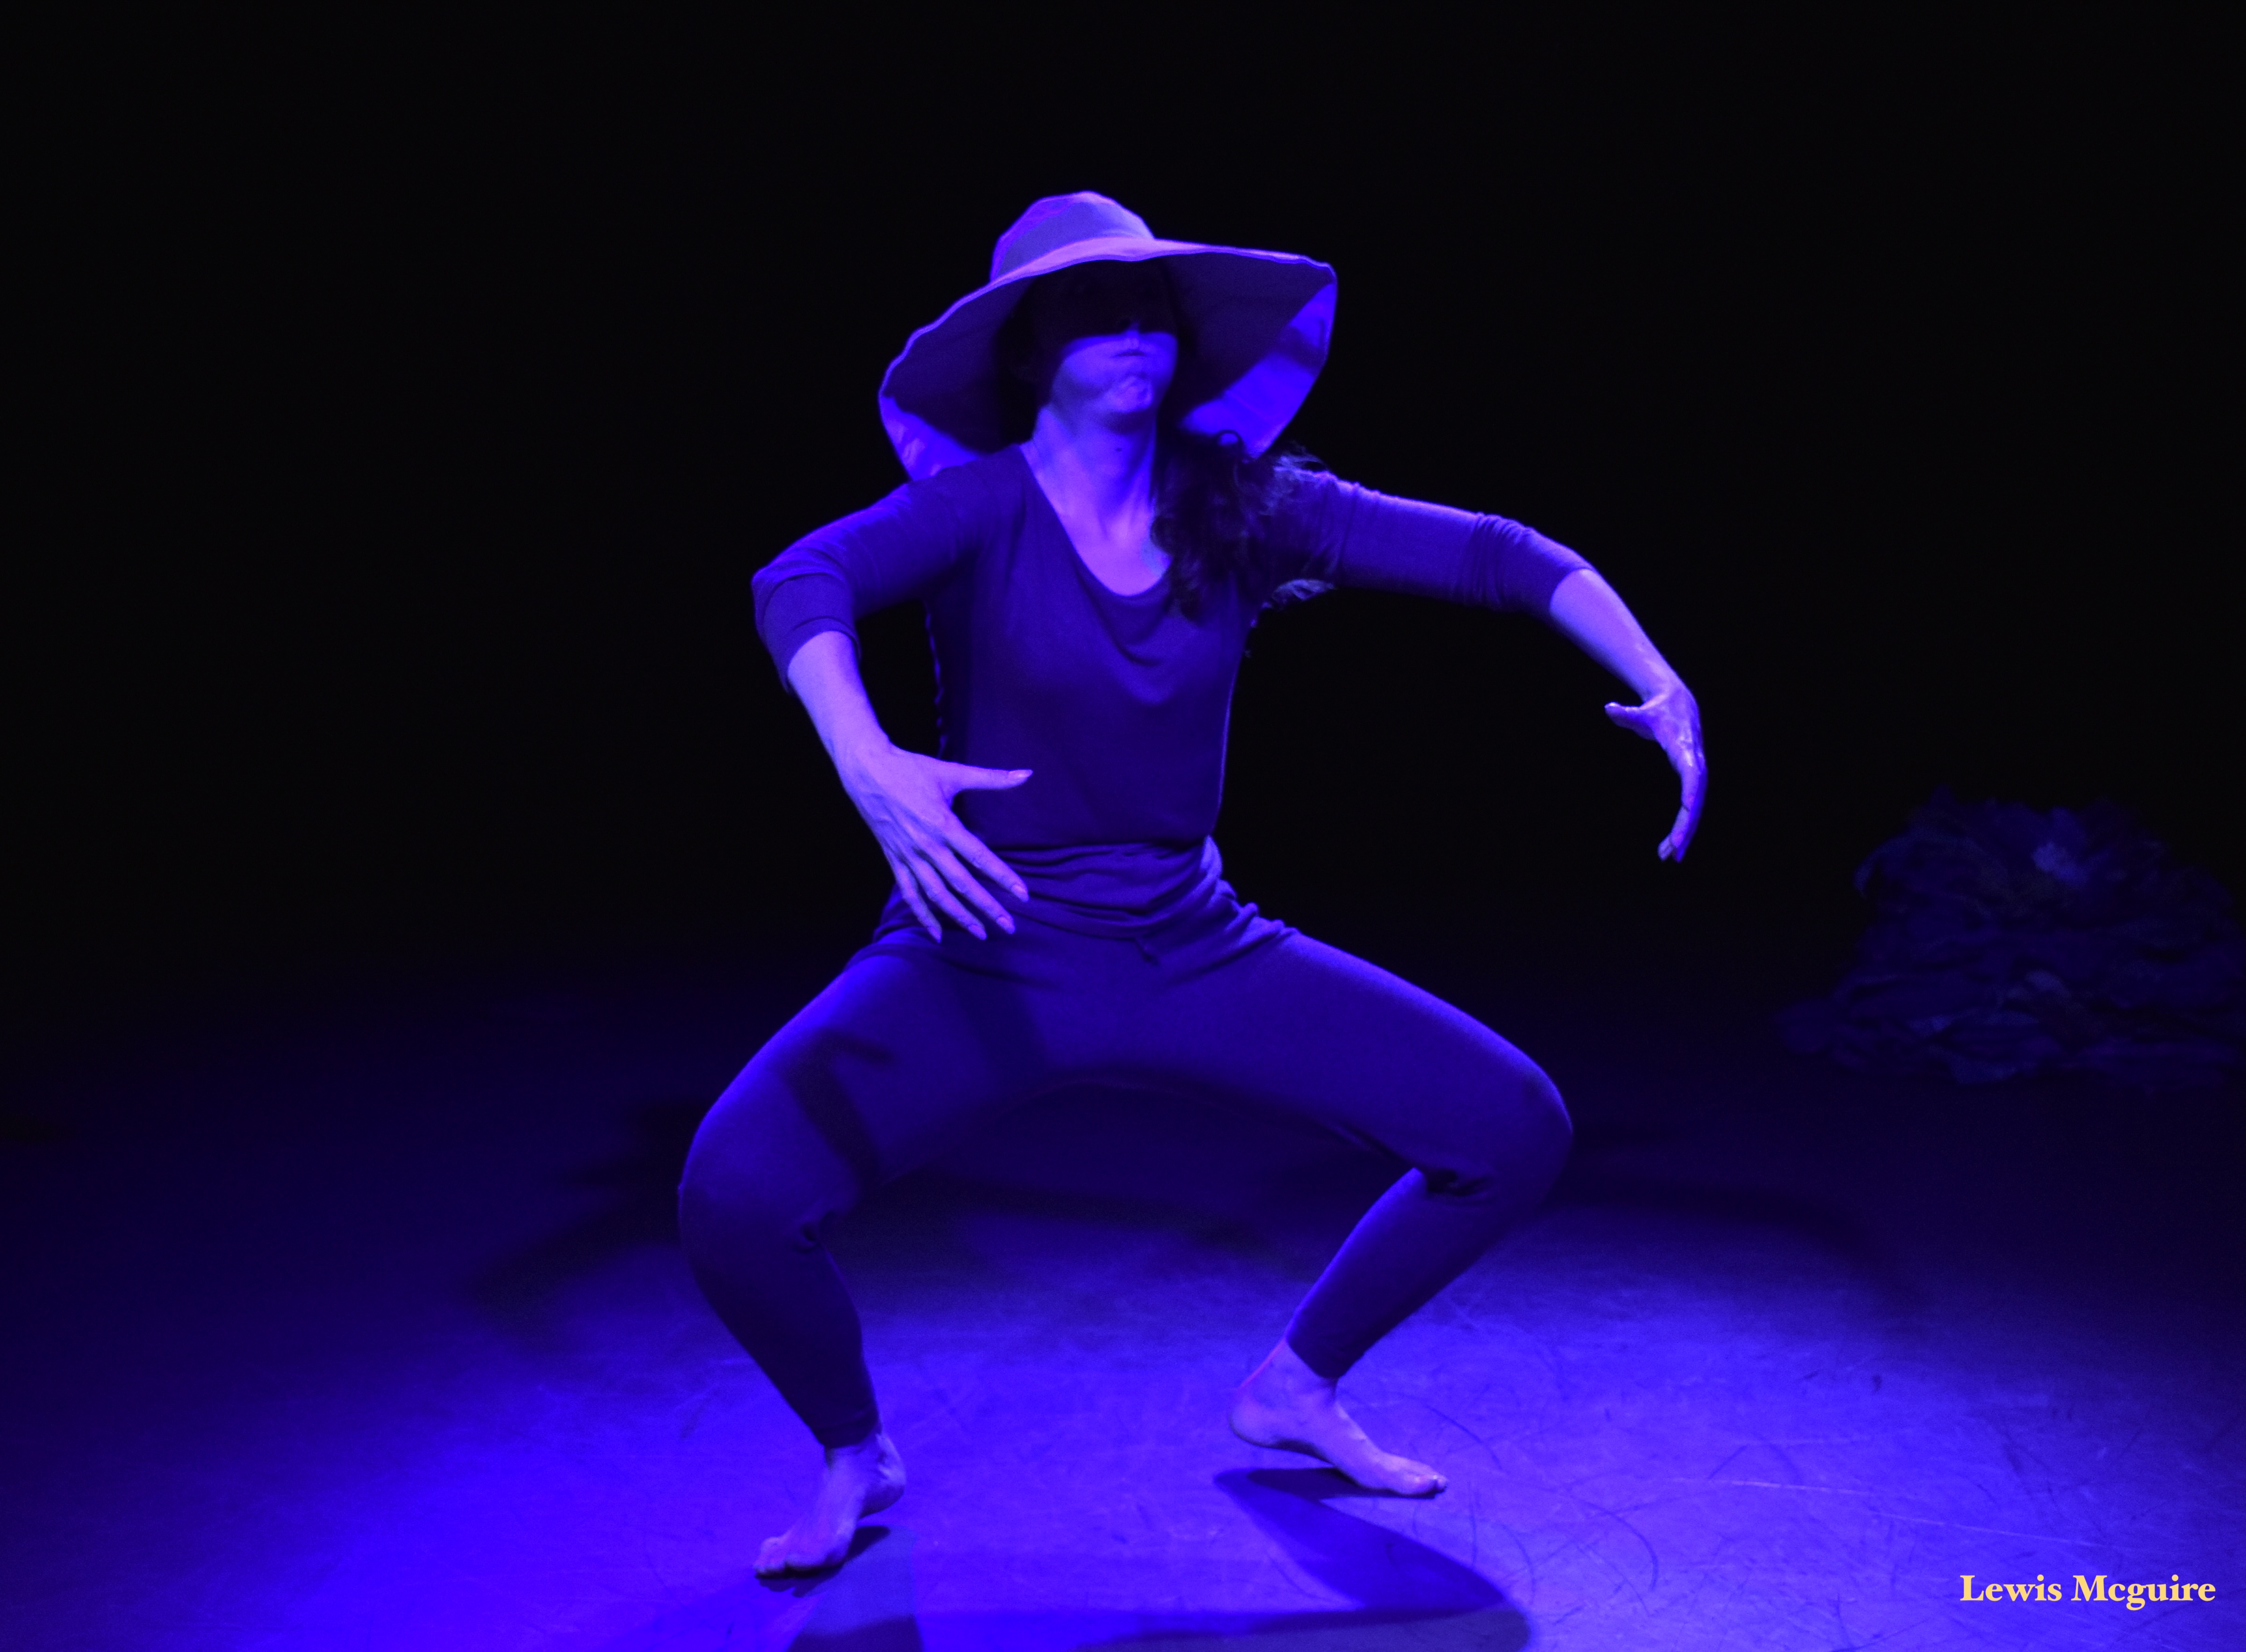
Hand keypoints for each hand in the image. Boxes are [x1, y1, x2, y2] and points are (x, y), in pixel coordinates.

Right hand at [834, 741, 1031, 939]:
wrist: (866, 770)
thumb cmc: (911, 768)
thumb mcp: (952, 772)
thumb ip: (991, 778)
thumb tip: (1027, 774)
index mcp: (944, 824)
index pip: (980, 857)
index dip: (1003, 877)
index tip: (1023, 895)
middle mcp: (927, 845)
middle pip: (962, 884)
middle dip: (987, 907)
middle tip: (1009, 927)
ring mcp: (909, 855)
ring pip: (937, 894)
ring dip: (959, 916)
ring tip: (980, 933)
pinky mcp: (894, 860)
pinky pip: (909, 893)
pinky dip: (922, 915)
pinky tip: (936, 934)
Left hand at [1605, 683, 1704, 860]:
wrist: (1678, 704)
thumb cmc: (1658, 710)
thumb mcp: (1641, 713)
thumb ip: (1626, 714)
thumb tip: (1609, 709)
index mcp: (1684, 749)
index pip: (1692, 777)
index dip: (1690, 798)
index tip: (1685, 817)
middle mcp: (1695, 763)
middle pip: (1696, 800)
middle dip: (1686, 826)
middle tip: (1673, 851)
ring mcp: (1695, 772)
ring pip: (1695, 808)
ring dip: (1684, 832)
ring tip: (1670, 856)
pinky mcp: (1691, 778)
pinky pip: (1690, 806)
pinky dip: (1682, 825)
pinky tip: (1671, 845)